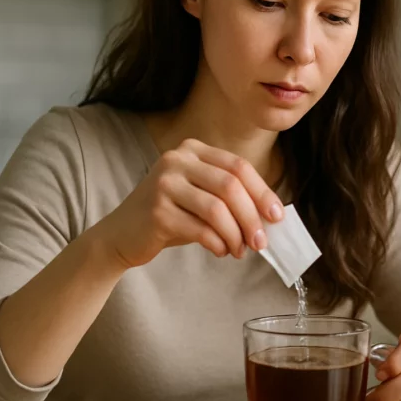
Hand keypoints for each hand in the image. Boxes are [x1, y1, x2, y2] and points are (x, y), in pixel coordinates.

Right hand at [94, 138, 283, 268]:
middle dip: (252, 217)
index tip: (277, 217)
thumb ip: (231, 198)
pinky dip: (218, 243)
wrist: (122, 235)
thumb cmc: (172, 216)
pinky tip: (221, 250)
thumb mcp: (202, 197)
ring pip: (217, 209)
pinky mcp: (156, 210)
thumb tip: (272, 217)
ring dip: (236, 234)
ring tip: (241, 251)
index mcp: (193, 149)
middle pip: (230, 186)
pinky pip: (200, 228)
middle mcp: (176, 160)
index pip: (238, 166)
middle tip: (261, 242)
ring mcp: (163, 183)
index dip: (262, 192)